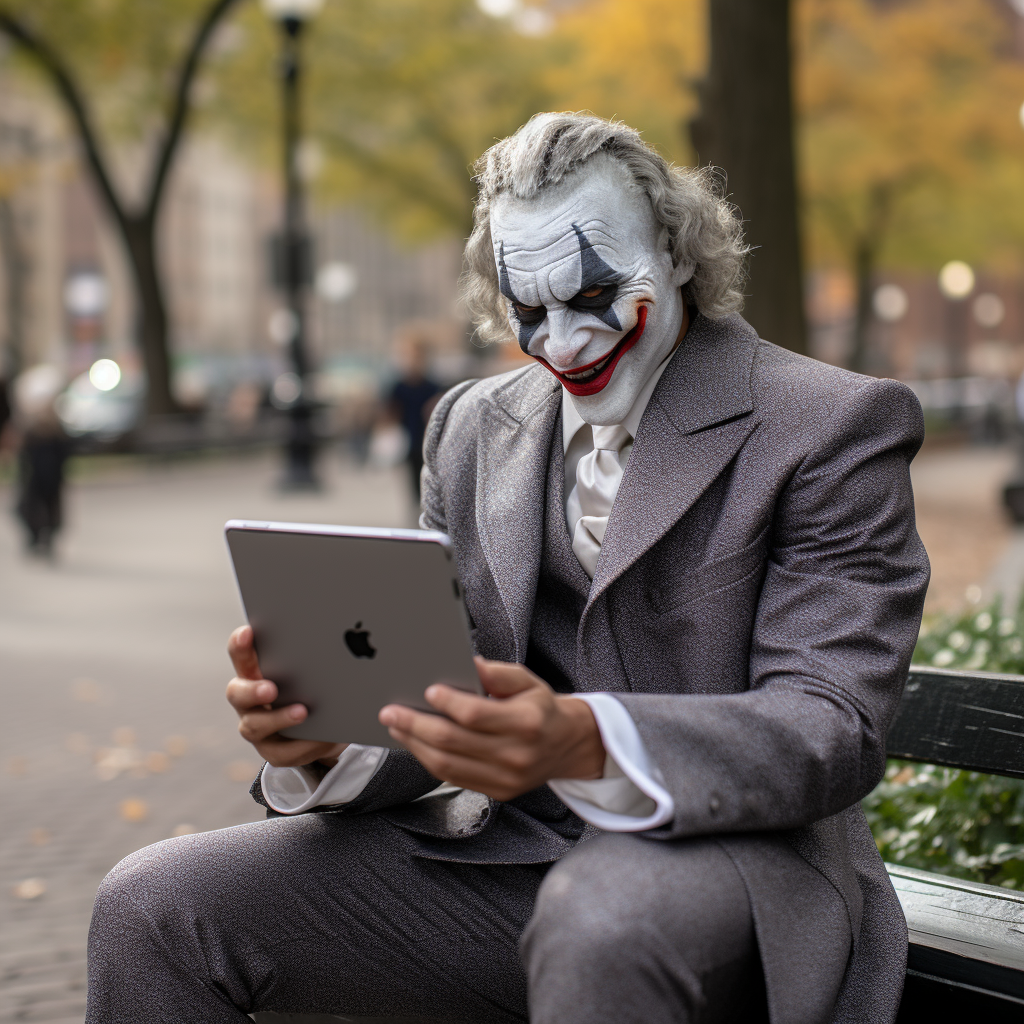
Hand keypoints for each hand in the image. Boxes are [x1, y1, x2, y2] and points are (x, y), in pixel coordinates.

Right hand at [226, 625, 346, 768]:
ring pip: (254, 727)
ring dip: (279, 719)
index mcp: (255, 673)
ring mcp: (257, 727)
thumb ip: (313, 658)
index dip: (240, 645)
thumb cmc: (315, 687)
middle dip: (253, 691)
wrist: (328, 727)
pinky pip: (283, 752)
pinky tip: (321, 737)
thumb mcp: (313, 670)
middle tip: (271, 689)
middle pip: (237, 693)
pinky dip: (302, 745)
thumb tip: (339, 640)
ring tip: (303, 712)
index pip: (240, 655)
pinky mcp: (273, 752)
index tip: (248, 632)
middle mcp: (248, 700)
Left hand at [379, 658, 604, 800]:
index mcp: (527, 723)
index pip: (477, 715)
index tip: (428, 690)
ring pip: (447, 765)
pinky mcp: (497, 793)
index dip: (449, 703)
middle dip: (416, 725)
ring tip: (396, 726)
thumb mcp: (528, 681)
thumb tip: (470, 663)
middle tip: (391, 711)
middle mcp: (517, 755)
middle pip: (454, 742)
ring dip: (415, 745)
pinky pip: (453, 778)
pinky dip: (429, 760)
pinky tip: (415, 743)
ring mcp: (506, 779)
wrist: (566, 746)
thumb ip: (499, 672)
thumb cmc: (541, 709)